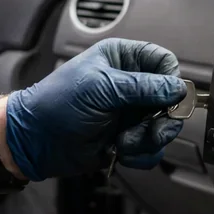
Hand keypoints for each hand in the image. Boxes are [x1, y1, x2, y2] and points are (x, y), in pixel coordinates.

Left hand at [5, 38, 186, 180]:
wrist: (35, 141)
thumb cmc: (57, 104)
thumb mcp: (101, 88)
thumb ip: (142, 87)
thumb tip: (177, 89)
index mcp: (122, 59)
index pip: (165, 63)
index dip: (170, 81)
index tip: (165, 98)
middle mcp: (130, 84)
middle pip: (171, 99)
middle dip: (162, 118)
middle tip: (147, 128)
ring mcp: (131, 113)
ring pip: (165, 126)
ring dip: (148, 139)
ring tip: (123, 141)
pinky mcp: (129, 137)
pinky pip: (152, 148)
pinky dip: (141, 154)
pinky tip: (120, 151)